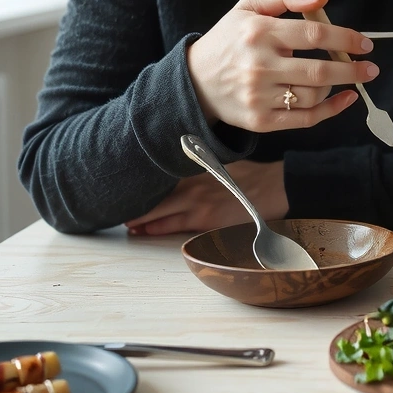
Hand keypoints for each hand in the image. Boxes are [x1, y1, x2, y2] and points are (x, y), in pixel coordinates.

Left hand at [125, 159, 288, 235]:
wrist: (275, 187)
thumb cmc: (252, 175)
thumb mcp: (223, 162)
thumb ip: (201, 165)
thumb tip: (183, 166)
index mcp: (196, 167)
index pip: (160, 175)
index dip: (143, 182)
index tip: (127, 185)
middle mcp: (192, 183)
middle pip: (155, 195)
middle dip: (136, 205)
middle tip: (118, 209)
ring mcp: (197, 203)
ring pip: (159, 213)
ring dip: (141, 220)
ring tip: (128, 224)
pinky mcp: (205, 221)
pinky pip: (174, 227)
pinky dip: (158, 228)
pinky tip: (147, 231)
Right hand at [186, 0, 376, 131]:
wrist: (193, 82)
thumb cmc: (228, 41)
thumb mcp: (247, 8)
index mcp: (259, 33)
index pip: (314, 34)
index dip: (346, 37)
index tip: (365, 43)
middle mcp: (260, 66)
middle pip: (320, 69)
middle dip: (353, 69)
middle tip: (371, 68)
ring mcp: (259, 96)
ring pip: (314, 95)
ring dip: (337, 87)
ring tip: (343, 79)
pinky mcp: (261, 121)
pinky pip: (305, 119)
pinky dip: (331, 111)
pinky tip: (345, 99)